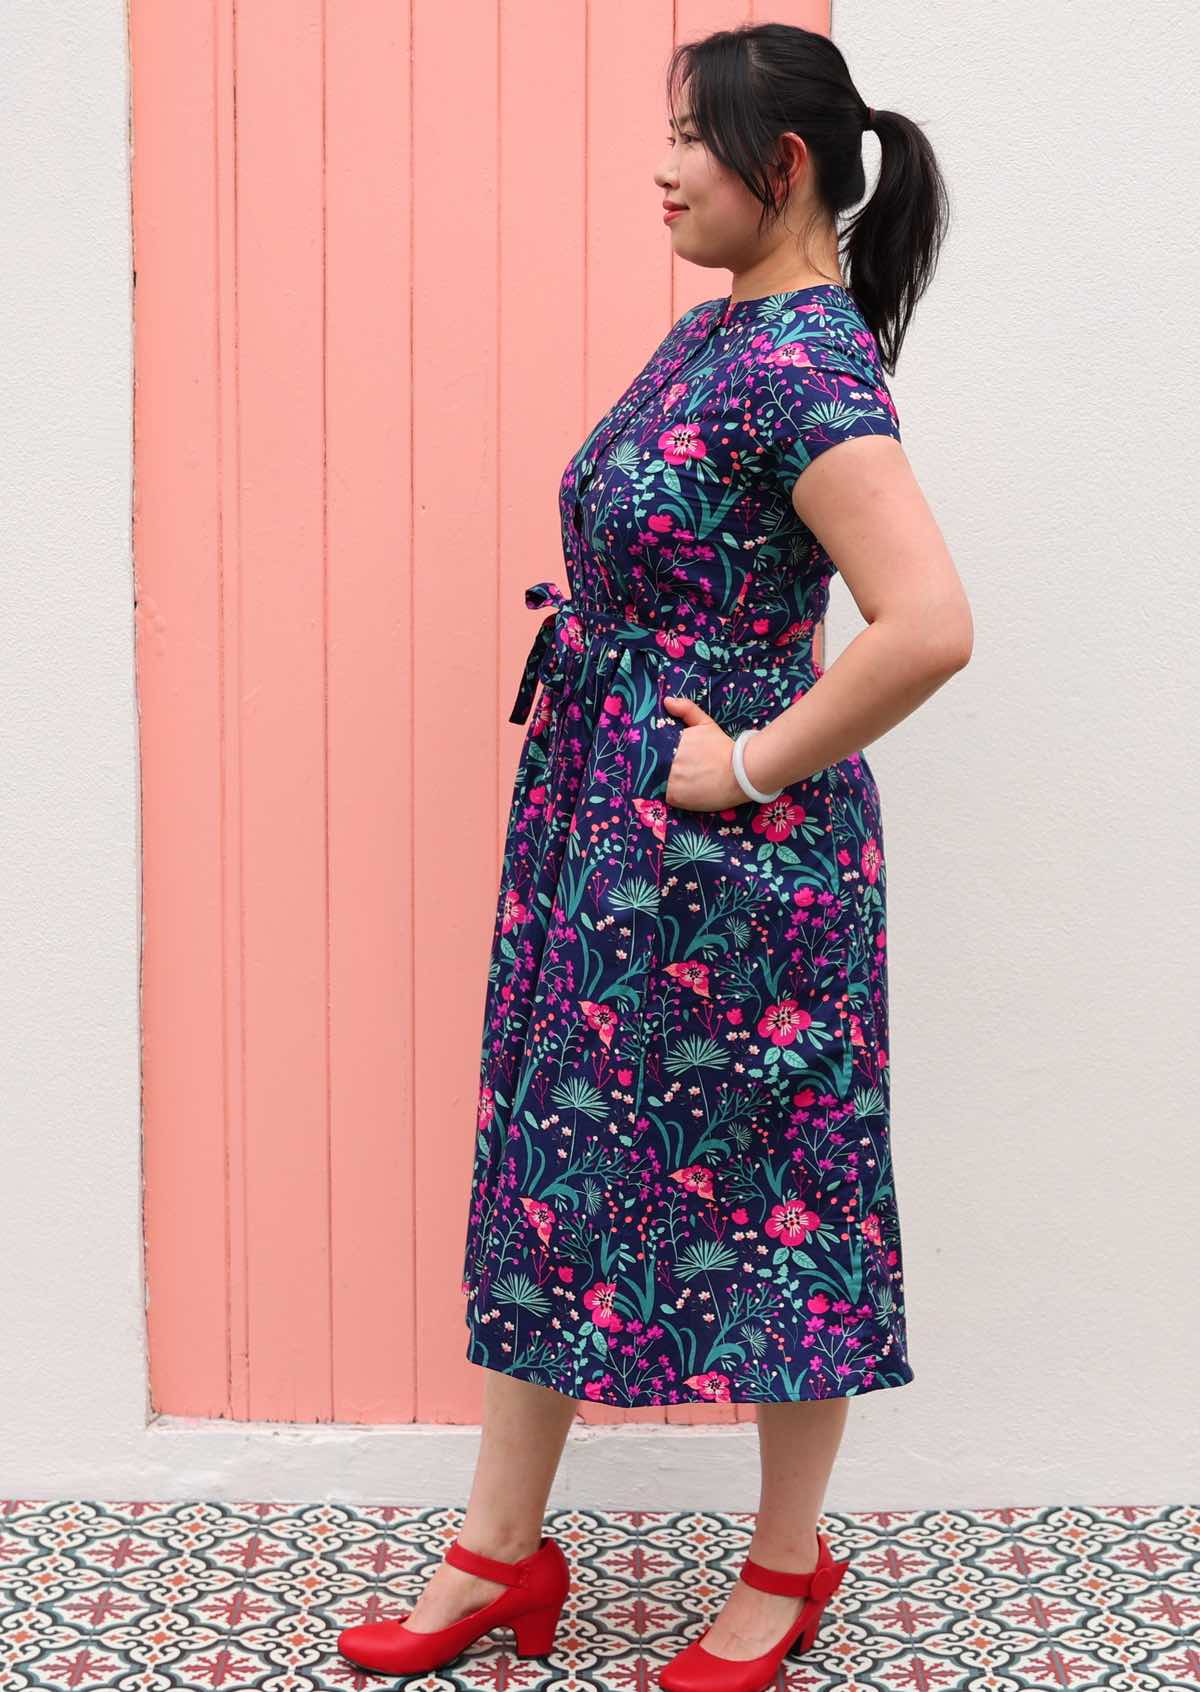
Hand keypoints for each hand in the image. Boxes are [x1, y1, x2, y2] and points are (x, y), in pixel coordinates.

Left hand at [662, 695, 745, 810]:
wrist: (740, 773)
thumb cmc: (722, 748)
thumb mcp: (705, 724)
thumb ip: (686, 710)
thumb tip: (667, 701)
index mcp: (672, 743)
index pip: (650, 748)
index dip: (651, 752)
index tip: (656, 755)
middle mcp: (668, 761)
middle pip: (651, 765)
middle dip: (655, 766)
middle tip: (663, 770)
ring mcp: (671, 780)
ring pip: (656, 781)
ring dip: (661, 781)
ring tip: (674, 781)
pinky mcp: (676, 797)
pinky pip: (663, 796)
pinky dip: (669, 794)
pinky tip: (679, 791)